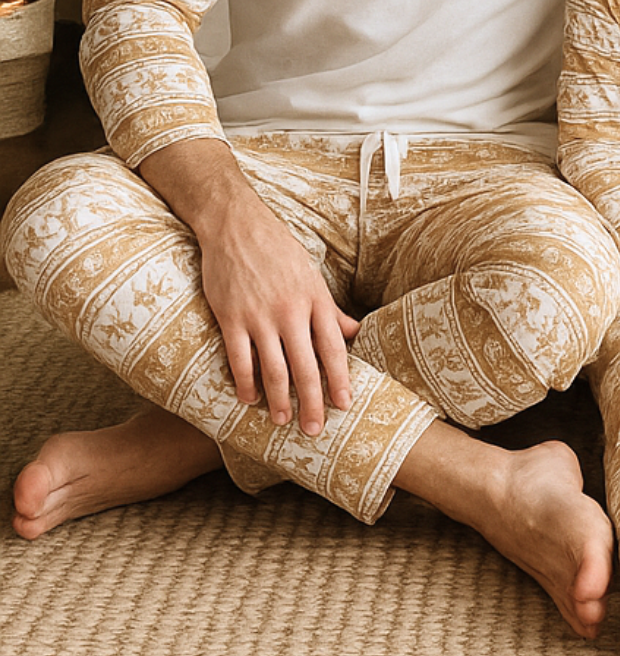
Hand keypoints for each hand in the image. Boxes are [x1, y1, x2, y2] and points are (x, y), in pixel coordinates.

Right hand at [140, 139, 358, 435]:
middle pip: (306, 366)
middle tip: (314, 430)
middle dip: (312, 401)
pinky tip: (248, 399)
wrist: (237, 225)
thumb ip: (330, 310)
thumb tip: (353, 333)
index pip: (333, 348)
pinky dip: (244, 382)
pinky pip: (239, 357)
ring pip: (274, 368)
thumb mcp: (311, 276)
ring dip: (279, 400)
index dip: (340, 379)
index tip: (345, 405)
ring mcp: (260, 315)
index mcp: (316, 300)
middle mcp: (292, 311)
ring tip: (281, 422)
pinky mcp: (230, 316)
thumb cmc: (278, 250)